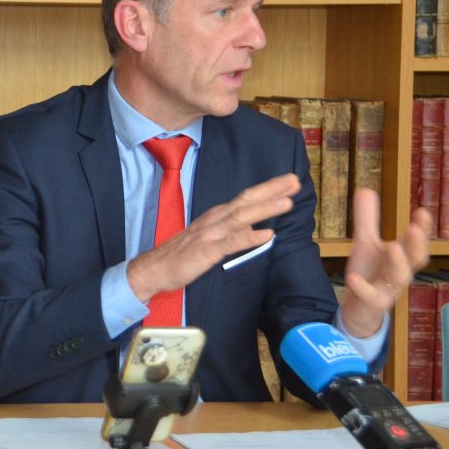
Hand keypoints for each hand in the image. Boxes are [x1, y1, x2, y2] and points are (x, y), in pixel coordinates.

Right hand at [126, 173, 299, 301]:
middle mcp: (214, 220)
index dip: (267, 189)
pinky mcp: (207, 251)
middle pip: (246, 201)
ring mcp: (210, 234)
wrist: (155, 268)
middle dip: (271, 190)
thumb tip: (253, 228)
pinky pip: (231, 243)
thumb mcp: (209, 238)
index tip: (288, 181)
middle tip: (293, 180)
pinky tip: (267, 234)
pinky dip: (249, 238)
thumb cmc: (181, 254)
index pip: (245, 199)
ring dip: (264, 209)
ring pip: (241, 218)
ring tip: (287, 202)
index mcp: (216, 216)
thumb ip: (231, 231)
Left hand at [340, 188, 432, 337]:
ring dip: (398, 263)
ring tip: (392, 246)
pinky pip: (371, 297)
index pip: (415, 242)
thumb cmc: (368, 274)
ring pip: (399, 279)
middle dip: (416, 244)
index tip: (422, 212)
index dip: (421, 229)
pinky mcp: (372, 303)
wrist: (358, 309)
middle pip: (414, 260)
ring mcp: (387, 290)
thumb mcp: (365, 244)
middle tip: (415, 228)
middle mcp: (398, 273)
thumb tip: (366, 188)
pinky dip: (363, 287)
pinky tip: (353, 277)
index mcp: (399, 258)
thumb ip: (367, 219)